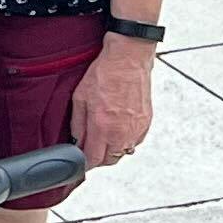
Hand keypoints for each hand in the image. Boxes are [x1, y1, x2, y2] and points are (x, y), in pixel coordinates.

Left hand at [74, 37, 156, 168]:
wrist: (129, 59)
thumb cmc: (104, 74)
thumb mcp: (79, 98)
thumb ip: (77, 125)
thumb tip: (76, 142)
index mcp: (102, 127)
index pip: (93, 160)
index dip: (84, 163)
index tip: (79, 161)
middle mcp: (121, 132)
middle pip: (109, 160)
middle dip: (98, 158)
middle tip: (90, 147)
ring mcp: (136, 129)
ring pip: (123, 153)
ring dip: (112, 150)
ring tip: (104, 137)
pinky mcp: (146, 123)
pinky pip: (134, 142)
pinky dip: (125, 141)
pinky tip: (117, 129)